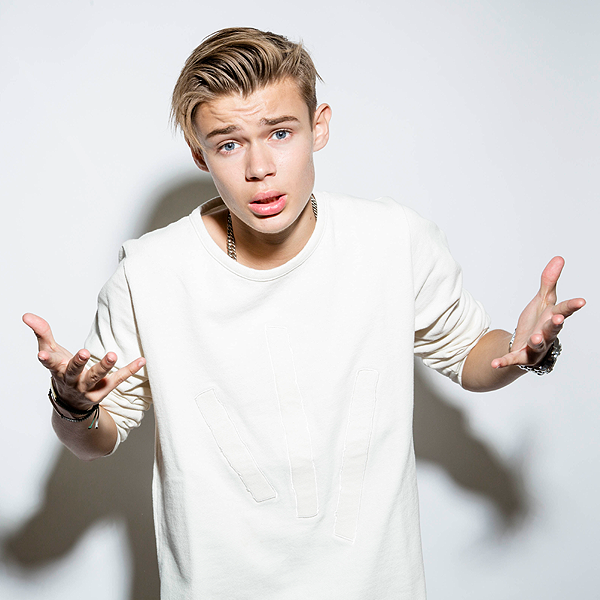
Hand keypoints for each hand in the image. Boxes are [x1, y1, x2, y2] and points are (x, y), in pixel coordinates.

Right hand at [23, 313, 145, 411]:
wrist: (71, 403)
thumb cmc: (61, 371)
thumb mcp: (51, 352)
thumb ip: (42, 333)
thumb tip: (27, 315)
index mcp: (57, 370)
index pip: (49, 364)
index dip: (46, 359)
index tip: (41, 354)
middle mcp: (71, 381)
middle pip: (74, 372)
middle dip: (78, 363)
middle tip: (84, 352)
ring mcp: (87, 388)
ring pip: (95, 378)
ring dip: (104, 367)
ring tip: (112, 355)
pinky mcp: (103, 391)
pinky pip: (117, 380)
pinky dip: (130, 370)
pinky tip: (141, 361)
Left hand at [491, 257, 584, 368]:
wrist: (525, 344)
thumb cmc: (538, 321)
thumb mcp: (542, 300)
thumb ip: (549, 281)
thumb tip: (559, 258)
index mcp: (552, 318)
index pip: (564, 310)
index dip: (571, 306)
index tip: (581, 301)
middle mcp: (547, 333)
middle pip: (552, 328)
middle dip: (555, 324)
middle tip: (558, 318)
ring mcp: (535, 347)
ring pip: (537, 345)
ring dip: (536, 341)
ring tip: (533, 338)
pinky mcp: (522, 357)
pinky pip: (512, 359)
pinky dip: (504, 361)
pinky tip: (494, 363)